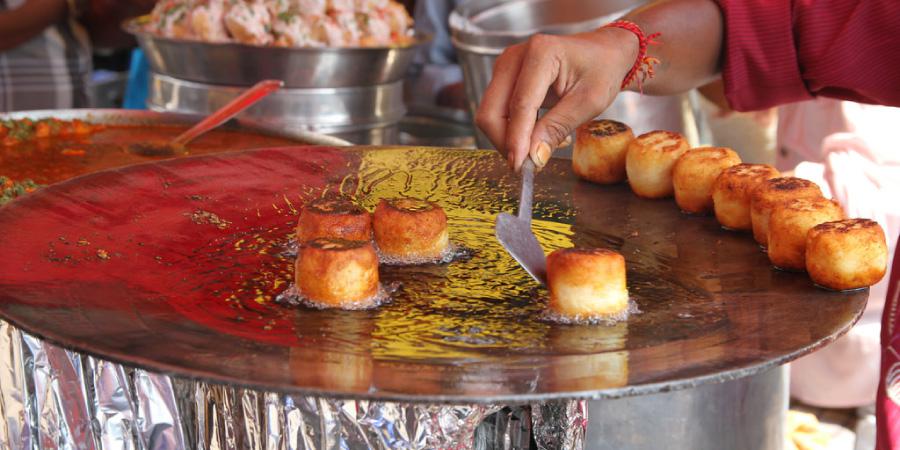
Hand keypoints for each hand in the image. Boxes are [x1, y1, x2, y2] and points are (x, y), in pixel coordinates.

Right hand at [475, 27, 637, 171]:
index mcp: (541, 53)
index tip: (520, 166)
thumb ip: (557, 128)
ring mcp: (505, 66)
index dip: (517, 139)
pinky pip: (496, 112)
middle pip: (491, 111)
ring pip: (490, 114)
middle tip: (530, 161)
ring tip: (543, 141)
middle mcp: (515, 56)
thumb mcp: (589, 102)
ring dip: (510, 137)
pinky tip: (537, 131)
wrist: (602, 52)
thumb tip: (533, 156)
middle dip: (506, 142)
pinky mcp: (504, 77)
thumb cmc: (601, 70)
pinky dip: (512, 129)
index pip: (519, 105)